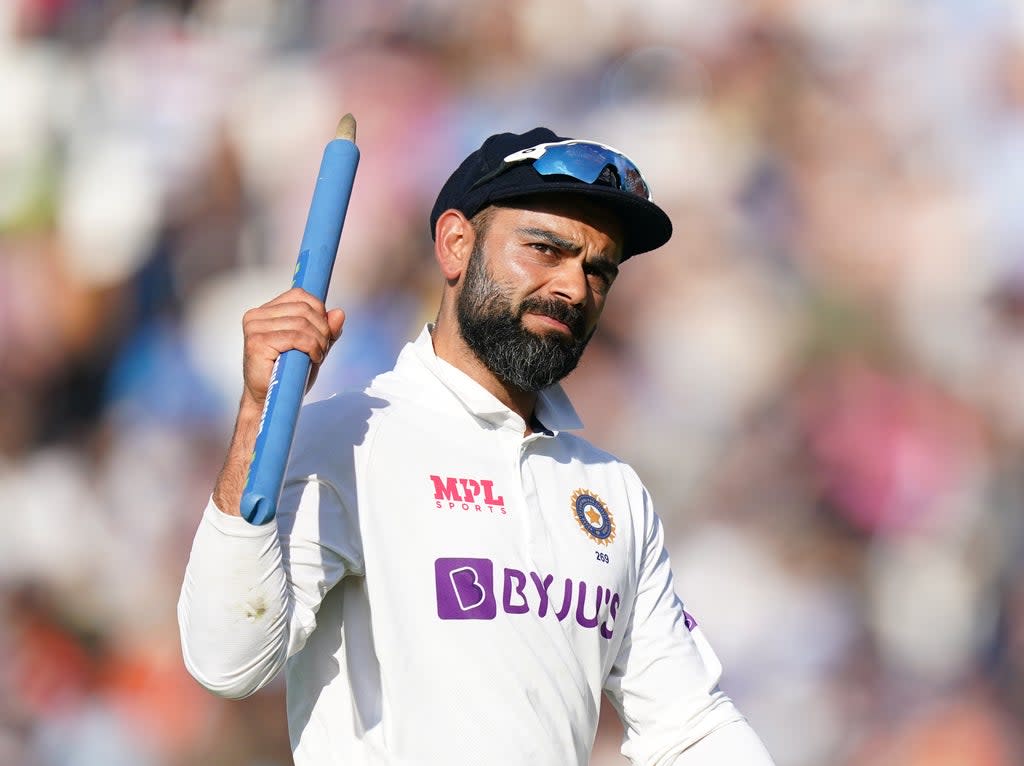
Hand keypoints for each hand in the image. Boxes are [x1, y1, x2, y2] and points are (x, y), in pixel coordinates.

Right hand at [240, 287, 345, 407]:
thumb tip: (340, 312)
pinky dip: (312, 347)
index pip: (299, 295)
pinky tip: (313, 358)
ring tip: (318, 355)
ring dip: (319, 340)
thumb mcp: (312, 348)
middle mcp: (256, 316)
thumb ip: (325, 331)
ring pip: (302, 323)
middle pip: (304, 308)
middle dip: (322, 328)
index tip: (325, 331)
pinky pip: (296, 337)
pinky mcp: (257, 342)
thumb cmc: (288, 375)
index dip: (319, 310)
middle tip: (323, 347)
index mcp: (265, 311)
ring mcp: (254, 328)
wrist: (270, 401)